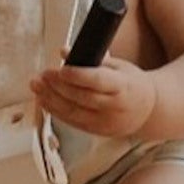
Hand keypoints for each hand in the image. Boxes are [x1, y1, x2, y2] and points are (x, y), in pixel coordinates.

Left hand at [32, 54, 157, 139]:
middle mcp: (115, 107)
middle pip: (82, 98)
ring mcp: (106, 123)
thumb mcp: (119, 66)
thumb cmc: (130, 83)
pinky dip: (55, 111)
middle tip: (42, 75)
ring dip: (51, 99)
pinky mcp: (97, 132)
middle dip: (59, 86)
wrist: (147, 111)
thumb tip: (63, 51)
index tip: (60, 69)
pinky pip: (72, 121)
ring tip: (36, 86)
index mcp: (124, 87)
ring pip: (74, 112)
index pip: (98, 82)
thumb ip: (92, 59)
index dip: (78, 76)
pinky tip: (43, 99)